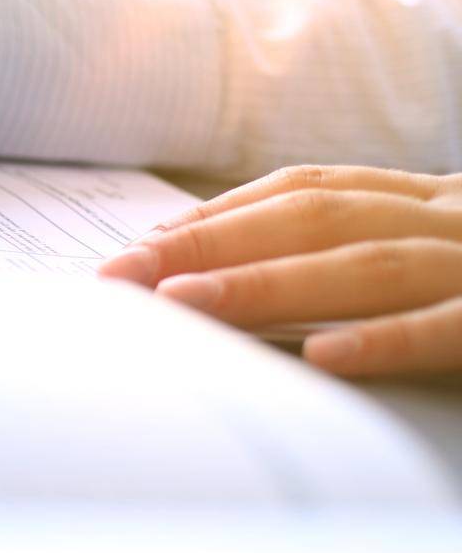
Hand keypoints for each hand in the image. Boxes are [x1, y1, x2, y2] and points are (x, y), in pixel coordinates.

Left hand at [98, 166, 461, 378]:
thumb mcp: (431, 261)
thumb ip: (351, 262)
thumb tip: (220, 289)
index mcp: (422, 202)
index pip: (301, 195)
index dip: (215, 219)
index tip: (134, 252)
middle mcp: (450, 219)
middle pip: (315, 220)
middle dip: (210, 244)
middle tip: (123, 276)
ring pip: (368, 265)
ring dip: (269, 282)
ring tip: (182, 303)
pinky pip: (450, 327)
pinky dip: (386, 339)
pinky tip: (324, 358)